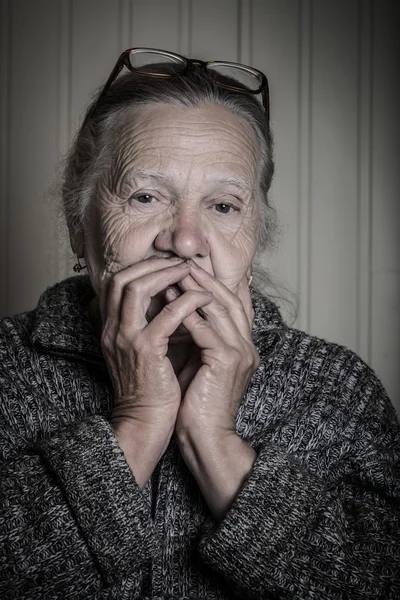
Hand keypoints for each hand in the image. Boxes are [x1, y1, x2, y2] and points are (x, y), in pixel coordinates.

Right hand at [99, 257, 212, 485]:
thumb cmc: (152, 388)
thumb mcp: (144, 351)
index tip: (166, 263)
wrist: (145, 422)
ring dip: (167, 274)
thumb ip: (150, 325)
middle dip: (152, 264)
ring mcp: (126, 338)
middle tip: (179, 261)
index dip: (141, 267)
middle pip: (122, 278)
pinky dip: (188, 301)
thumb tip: (174, 301)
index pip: (116, 284)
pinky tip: (204, 298)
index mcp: (111, 329)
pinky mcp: (146, 350)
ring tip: (190, 272)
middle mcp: (112, 329)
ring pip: (138, 288)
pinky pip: (168, 315)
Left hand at [175, 260, 258, 439]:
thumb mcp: (200, 364)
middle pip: (228, 300)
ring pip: (218, 308)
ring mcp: (241, 352)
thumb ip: (197, 339)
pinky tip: (170, 300)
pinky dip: (187, 312)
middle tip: (181, 264)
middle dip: (204, 279)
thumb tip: (180, 314)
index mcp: (243, 346)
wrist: (206, 438)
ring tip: (173, 275)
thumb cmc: (198, 404)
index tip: (190, 269)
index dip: (213, 284)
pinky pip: (206, 329)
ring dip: (194, 289)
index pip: (232, 305)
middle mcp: (247, 346)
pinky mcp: (227, 361)